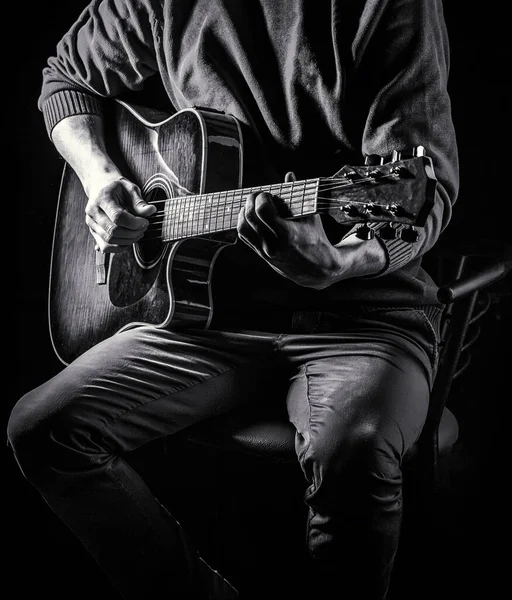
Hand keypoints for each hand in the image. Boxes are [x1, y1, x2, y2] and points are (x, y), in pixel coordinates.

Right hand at [85, 175, 156, 252]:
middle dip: (133, 233)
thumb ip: (139, 202)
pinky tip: (128, 240)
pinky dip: (119, 247)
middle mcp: (93, 212)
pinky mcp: (93, 231)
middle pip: (113, 231)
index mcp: (102, 198)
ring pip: (109, 241)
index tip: (145, 221)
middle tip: (143, 228)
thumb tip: (151, 211)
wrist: (100, 185)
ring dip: (128, 241)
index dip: (134, 223)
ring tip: (137, 233)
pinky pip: (105, 246)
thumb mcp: (130, 188)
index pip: (117, 217)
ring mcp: (91, 223)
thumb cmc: (116, 187)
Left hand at [237, 174, 342, 288]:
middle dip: (251, 201)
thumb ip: (298, 195)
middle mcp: (272, 245)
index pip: (262, 210)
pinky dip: (245, 223)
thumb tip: (289, 174)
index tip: (268, 194)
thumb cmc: (316, 240)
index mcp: (286, 235)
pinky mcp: (260, 254)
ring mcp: (264, 251)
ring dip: (245, 212)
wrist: (316, 269)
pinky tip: (253, 216)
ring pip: (242, 227)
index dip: (261, 197)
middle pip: (249, 216)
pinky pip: (244, 236)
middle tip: (259, 196)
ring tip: (254, 205)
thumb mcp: (311, 217)